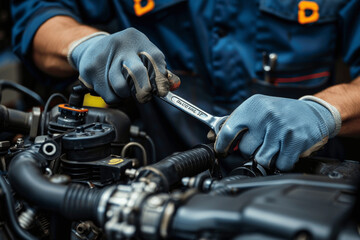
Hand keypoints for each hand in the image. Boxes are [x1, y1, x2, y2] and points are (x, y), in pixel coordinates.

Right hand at [68, 28, 179, 103]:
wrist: (93, 49)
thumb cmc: (125, 56)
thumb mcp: (143, 56)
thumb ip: (159, 71)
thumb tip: (174, 85)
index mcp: (138, 40)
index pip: (155, 59)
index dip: (160, 79)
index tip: (162, 92)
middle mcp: (121, 45)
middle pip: (137, 72)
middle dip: (144, 90)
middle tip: (145, 96)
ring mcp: (104, 56)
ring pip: (121, 88)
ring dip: (126, 94)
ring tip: (124, 88)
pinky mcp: (91, 70)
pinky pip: (109, 95)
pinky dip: (114, 97)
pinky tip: (112, 87)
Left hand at [214, 94, 340, 170]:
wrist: (314, 112)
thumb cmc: (281, 112)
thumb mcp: (257, 110)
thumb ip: (235, 123)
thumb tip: (213, 137)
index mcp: (253, 106)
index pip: (228, 130)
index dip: (222, 145)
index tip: (222, 152)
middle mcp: (267, 115)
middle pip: (246, 149)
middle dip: (252, 150)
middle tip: (262, 143)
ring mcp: (282, 128)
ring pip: (262, 159)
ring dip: (267, 158)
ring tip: (274, 147)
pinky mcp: (296, 140)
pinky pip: (280, 164)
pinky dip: (282, 163)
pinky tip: (285, 152)